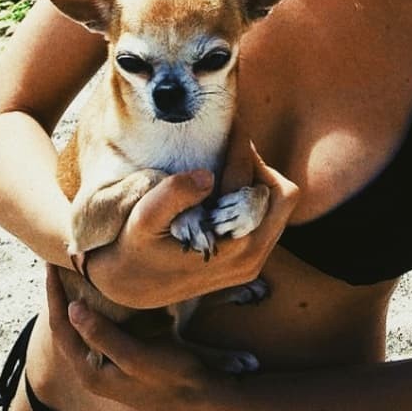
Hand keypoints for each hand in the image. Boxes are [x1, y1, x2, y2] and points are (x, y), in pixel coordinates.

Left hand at [46, 264, 228, 410]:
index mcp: (90, 371)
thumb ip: (102, 335)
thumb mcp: (135, 357)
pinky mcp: (121, 357)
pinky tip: (101, 292)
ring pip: (81, 328)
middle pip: (66, 327)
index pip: (61, 328)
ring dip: (75, 301)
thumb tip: (72, 308)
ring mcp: (106, 364)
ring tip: (73, 273)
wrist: (198, 398)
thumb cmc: (169, 377)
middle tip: (58, 265)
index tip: (51, 266)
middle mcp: (92, 369)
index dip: (54, 296)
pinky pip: (99, 328)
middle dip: (60, 296)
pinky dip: (95, 308)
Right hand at [85, 142, 297, 309]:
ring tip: (223, 164)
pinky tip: (222, 186)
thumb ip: (174, 194)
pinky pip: (267, 217)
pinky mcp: (247, 259)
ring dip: (256, 180)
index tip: (230, 124)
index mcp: (234, 248)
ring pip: (278, 206)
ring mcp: (253, 260)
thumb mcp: (144, 218)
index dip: (243, 150)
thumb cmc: (133, 249)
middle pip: (283, 196)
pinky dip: (252, 195)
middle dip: (258, 166)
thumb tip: (208, 175)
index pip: (258, 186)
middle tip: (228, 148)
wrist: (128, 286)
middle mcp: (252, 257)